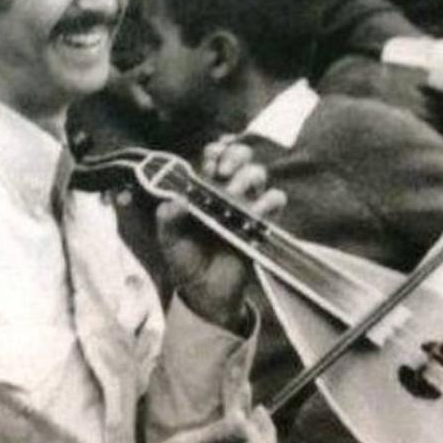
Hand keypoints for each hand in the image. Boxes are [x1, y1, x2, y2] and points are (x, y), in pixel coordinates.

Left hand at [157, 138, 284, 330]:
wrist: (204, 291)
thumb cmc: (185, 261)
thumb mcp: (169, 239)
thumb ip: (168, 218)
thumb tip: (175, 200)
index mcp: (203, 189)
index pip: (215, 156)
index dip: (216, 151)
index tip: (210, 159)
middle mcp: (227, 191)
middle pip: (241, 156)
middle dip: (234, 155)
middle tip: (222, 171)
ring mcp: (246, 205)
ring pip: (258, 173)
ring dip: (247, 176)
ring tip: (233, 192)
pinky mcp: (263, 222)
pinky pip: (275, 200)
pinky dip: (268, 201)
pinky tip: (254, 210)